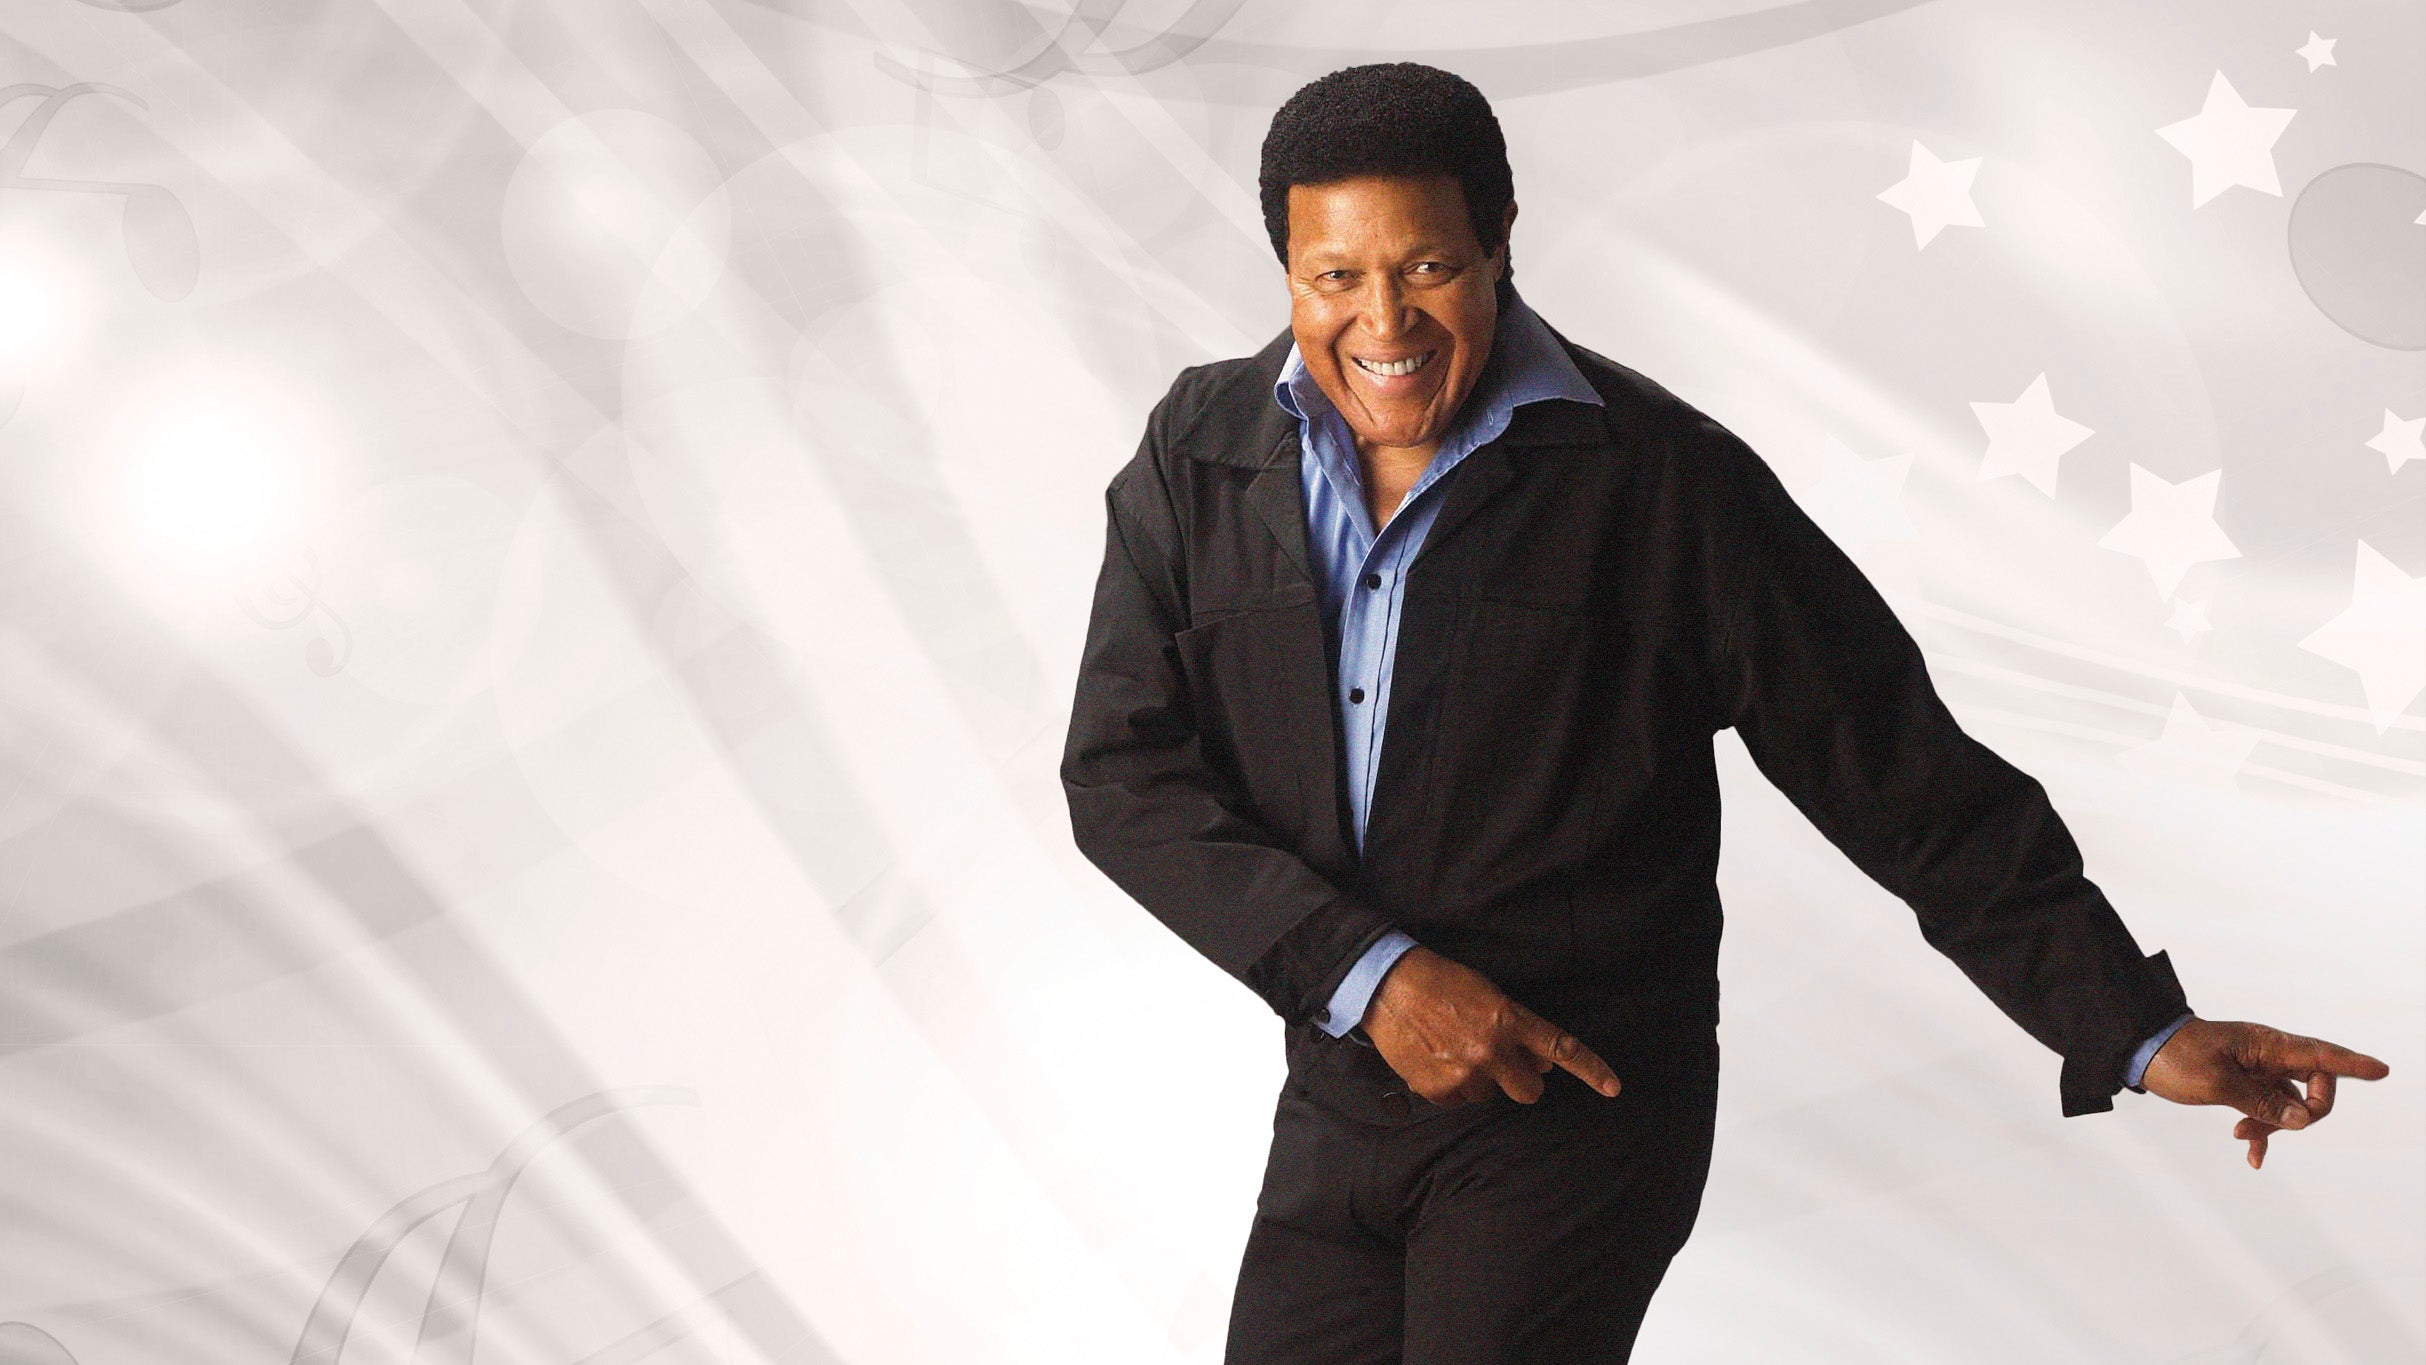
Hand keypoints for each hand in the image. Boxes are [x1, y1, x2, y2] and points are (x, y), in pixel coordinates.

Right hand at [1360, 945, 1621, 1105]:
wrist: (1387, 985)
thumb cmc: (1440, 982)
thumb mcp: (1487, 994)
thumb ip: (1515, 1028)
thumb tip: (1537, 1063)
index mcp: (1508, 1020)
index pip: (1561, 1049)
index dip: (1591, 1070)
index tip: (1614, 1088)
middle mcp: (1491, 1051)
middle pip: (1530, 1092)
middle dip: (1522, 1082)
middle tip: (1502, 1063)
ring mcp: (1464, 1073)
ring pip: (1491, 1096)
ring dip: (1482, 1081)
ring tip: (1455, 1050)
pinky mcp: (1437, 1089)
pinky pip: (1459, 1101)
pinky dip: (1451, 1086)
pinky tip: (1436, 1059)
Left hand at [2137, 1017, 2390, 1168]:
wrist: (2141, 1051)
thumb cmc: (2176, 1058)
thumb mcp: (2216, 1083)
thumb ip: (2261, 1102)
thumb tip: (2303, 1120)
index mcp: (2266, 1045)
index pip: (2320, 1055)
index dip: (2352, 1064)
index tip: (2381, 1071)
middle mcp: (2269, 1055)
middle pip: (2315, 1086)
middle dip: (2303, 1113)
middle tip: (2266, 1128)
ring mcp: (2258, 1070)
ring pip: (2290, 1104)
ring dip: (2274, 1127)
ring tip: (2239, 1137)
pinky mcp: (2244, 1085)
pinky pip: (2268, 1111)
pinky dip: (2263, 1133)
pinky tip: (2252, 1157)